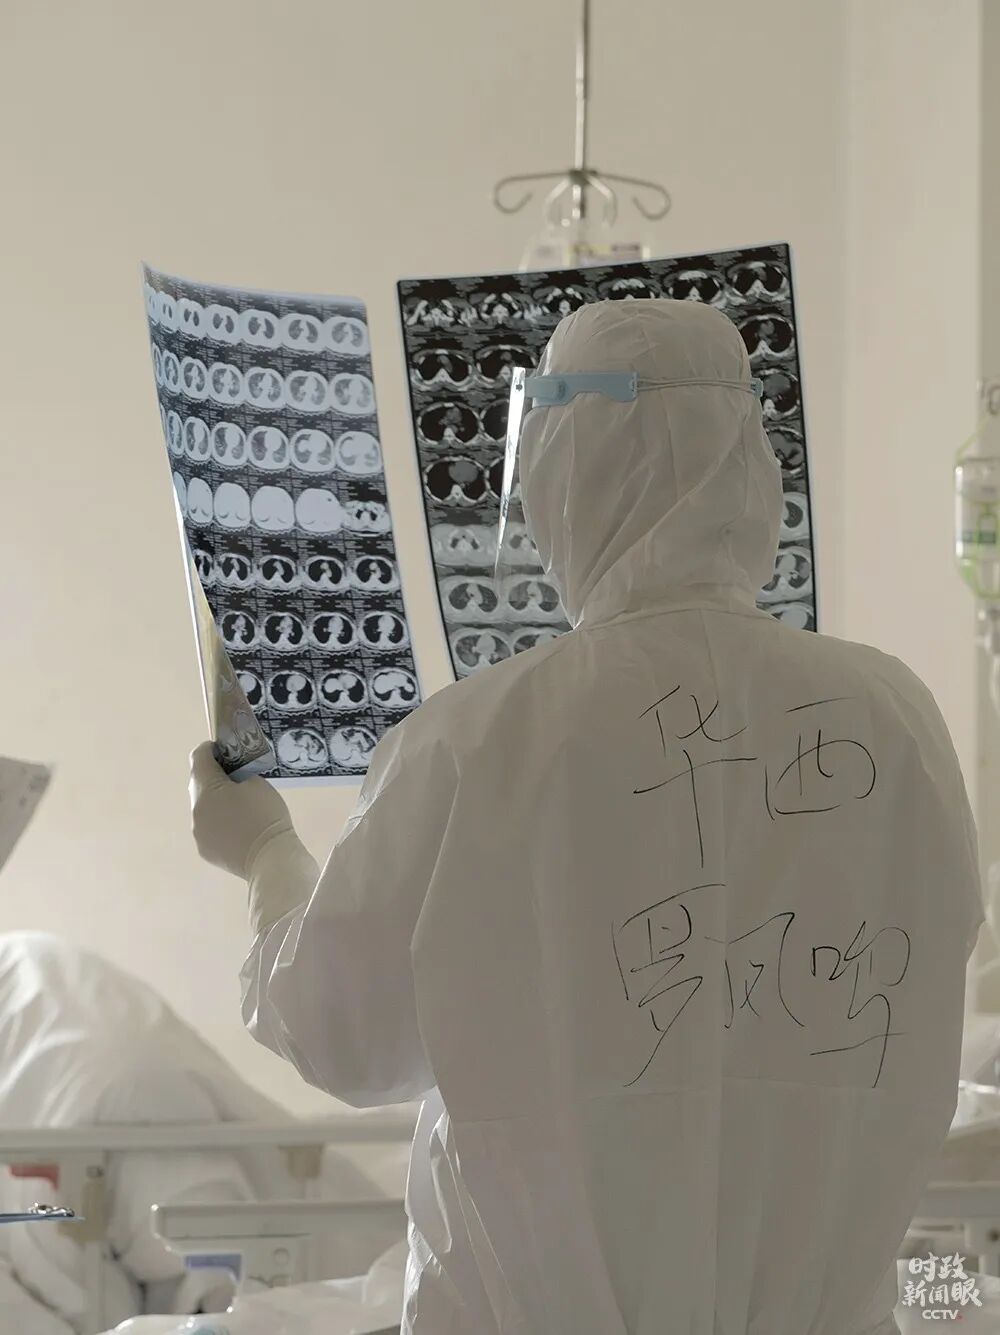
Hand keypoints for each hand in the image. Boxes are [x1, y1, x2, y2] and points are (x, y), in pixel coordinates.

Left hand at [189, 742, 293, 878]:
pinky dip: (218, 823)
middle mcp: (195, 809)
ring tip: (239, 808)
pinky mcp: (204, 849)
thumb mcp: (257, 783)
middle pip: (199, 783)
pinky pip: (208, 828)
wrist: (270, 858)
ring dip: (215, 802)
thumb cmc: (266, 815)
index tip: (224, 749)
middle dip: (214, 777)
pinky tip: (238, 829)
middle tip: (236, 778)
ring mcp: (197, 831)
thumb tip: (229, 775)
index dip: (210, 749)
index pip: (199, 757)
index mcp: (206, 788)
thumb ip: (239, 773)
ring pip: (203, 808)